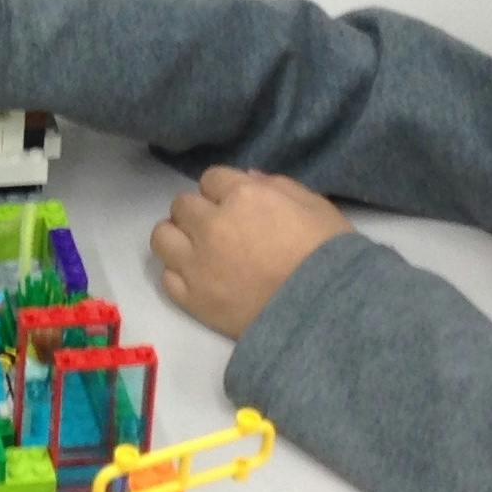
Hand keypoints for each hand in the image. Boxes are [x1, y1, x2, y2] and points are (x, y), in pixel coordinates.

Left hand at [150, 165, 350, 341]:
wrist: (326, 314)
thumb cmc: (329, 256)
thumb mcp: (315, 207)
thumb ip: (277, 185)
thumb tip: (246, 177)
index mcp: (242, 196)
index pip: (211, 179)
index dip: (223, 191)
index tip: (235, 205)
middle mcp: (211, 225)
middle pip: (182, 205)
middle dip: (200, 212)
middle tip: (219, 228)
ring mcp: (197, 264)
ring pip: (162, 237)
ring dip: (179, 237)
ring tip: (199, 249)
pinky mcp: (192, 299)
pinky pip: (167, 277)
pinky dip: (180, 273)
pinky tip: (201, 277)